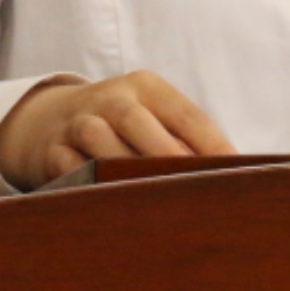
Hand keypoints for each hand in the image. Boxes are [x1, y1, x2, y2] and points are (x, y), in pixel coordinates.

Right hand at [0, 70, 236, 191]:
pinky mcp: (51, 150)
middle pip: (133, 118)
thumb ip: (186, 142)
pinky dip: (87, 181)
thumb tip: (229, 177)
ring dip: (122, 166)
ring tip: (151, 198)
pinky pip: (67, 165)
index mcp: (145, 87)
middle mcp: (109, 98)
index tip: (237, 177)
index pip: (185, 114)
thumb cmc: (125, 128)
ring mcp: (75, 121)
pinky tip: (111, 203)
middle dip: (164, 154)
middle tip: (191, 188)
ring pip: (96, 136)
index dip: (212, 146)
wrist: (51, 122)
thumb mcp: (155, 119)